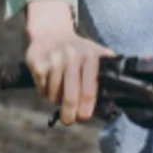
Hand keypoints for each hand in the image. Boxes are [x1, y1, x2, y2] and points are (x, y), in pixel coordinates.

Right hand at [24, 0, 114, 124]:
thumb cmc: (78, 50)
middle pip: (70, 98)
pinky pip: (42, 90)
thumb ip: (107, 72)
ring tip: (60, 91)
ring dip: (56, 100)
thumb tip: (114, 100)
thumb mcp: (96, 54)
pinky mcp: (38, 63)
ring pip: (54, 96)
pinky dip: (45, 92)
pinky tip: (49, 82)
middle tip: (68, 120)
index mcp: (90, 56)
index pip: (89, 91)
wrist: (51, 32)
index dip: (86, 110)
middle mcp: (72, 56)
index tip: (83, 118)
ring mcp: (54, 59)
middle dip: (70, 115)